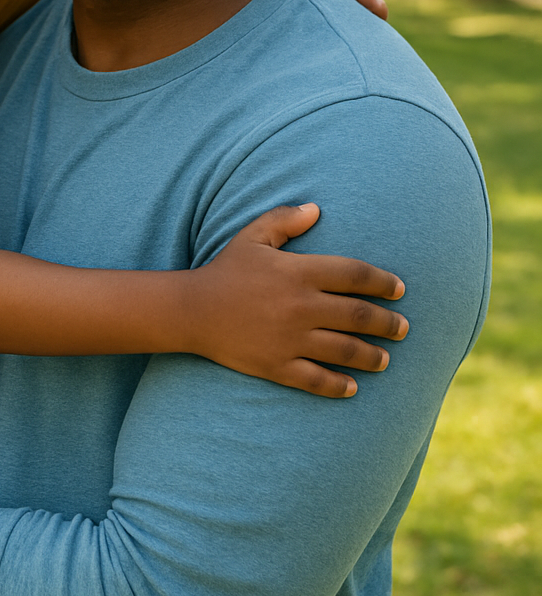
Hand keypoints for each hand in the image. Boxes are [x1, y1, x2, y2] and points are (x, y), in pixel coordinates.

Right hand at [188, 204, 408, 397]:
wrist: (192, 311)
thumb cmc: (225, 270)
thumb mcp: (252, 237)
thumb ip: (284, 220)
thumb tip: (316, 208)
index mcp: (298, 272)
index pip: (354, 275)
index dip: (382, 282)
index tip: (400, 290)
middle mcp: (300, 306)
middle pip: (358, 315)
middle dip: (388, 323)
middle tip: (403, 328)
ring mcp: (290, 339)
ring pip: (344, 350)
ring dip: (371, 356)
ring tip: (385, 359)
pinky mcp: (277, 366)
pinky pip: (316, 380)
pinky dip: (338, 385)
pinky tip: (352, 387)